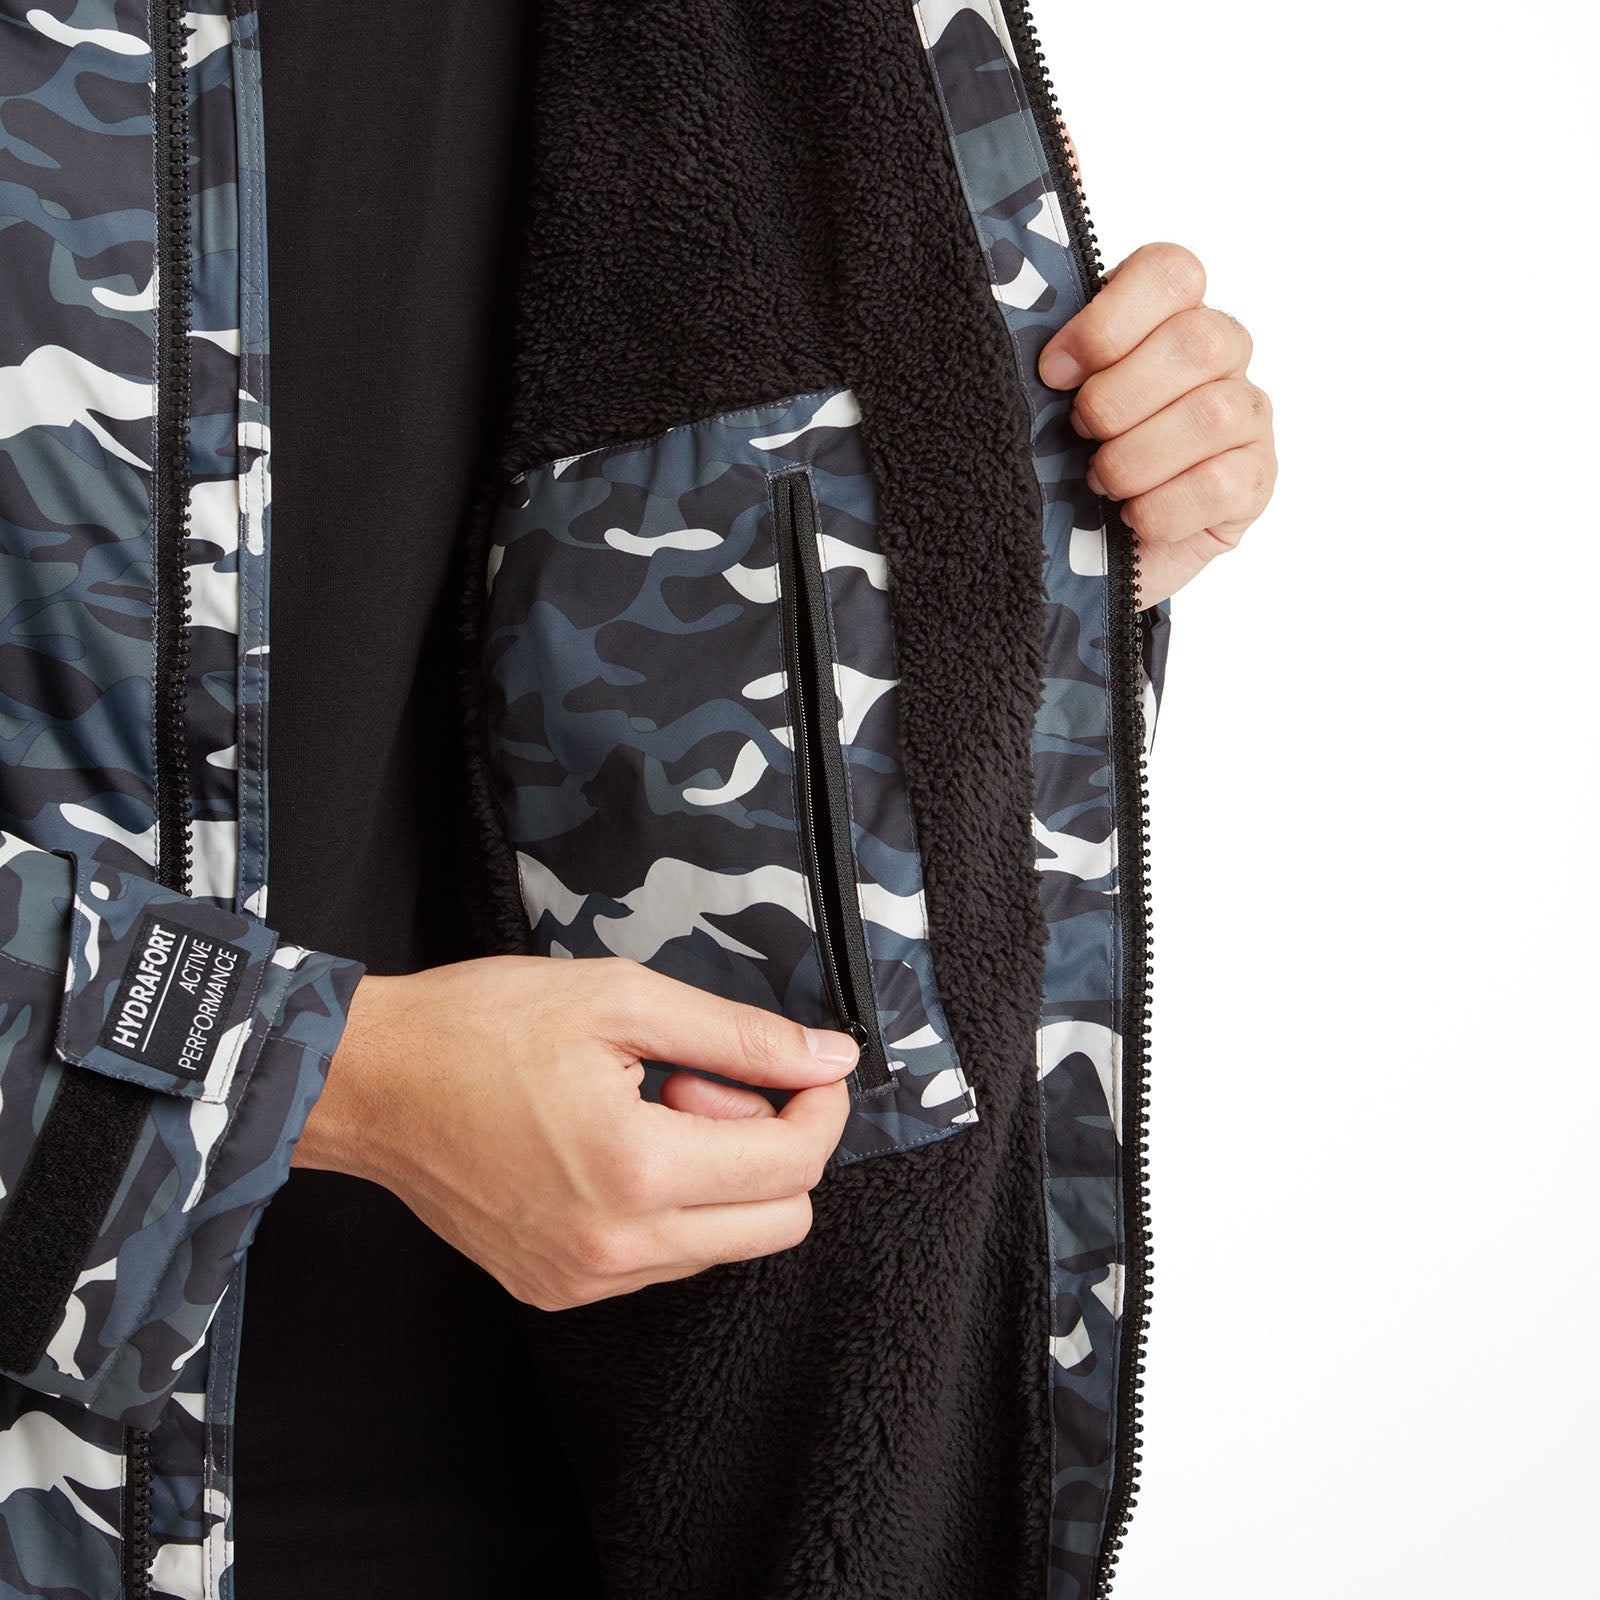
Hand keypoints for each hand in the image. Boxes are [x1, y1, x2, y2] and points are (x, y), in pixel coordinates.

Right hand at [293, 956, 856, 1310]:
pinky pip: (666, 1259)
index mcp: (636, 1171)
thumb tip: (828, 1057)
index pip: (795, 1165)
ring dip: (719, 1174)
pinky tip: (617, 1144)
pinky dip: (671, 1202)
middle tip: (701, 1083)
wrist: (369, 1082)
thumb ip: (739, 1034)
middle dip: (772, 1144)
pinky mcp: (559, 1288)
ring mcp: (585, 1279)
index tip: (803, 1063)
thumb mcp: (622, 999)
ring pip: (726, 1243)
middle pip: (780, 1222)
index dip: (820, 1103)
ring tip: (648, 1107)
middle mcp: (616, 1248)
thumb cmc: (479, 1027)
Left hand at [1037, 241, 1275, 606]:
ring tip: (1099, 483)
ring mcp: (1244, 418)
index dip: (1109, 322)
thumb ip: (1041, 294)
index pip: (1172, 271)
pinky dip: (1161, 508)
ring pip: (1210, 415)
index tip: (1052, 372)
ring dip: (1134, 459)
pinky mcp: (1254, 484)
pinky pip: (1222, 483)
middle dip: (1119, 399)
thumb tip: (1066, 156)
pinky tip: (1131, 519)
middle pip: (1198, 343)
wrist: (1062, 560)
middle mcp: (1217, 354)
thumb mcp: (1029, 389)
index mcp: (1162, 315)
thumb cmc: (1049, 463)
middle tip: (1079, 435)